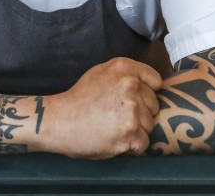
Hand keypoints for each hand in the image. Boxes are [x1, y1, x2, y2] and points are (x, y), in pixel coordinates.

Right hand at [41, 57, 161, 158]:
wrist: (59, 121)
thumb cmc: (79, 99)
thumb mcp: (101, 73)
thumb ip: (126, 75)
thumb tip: (153, 85)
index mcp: (124, 68)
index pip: (155, 80)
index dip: (146, 92)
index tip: (134, 100)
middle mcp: (131, 86)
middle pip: (154, 104)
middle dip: (141, 112)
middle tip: (117, 116)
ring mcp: (132, 110)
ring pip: (150, 125)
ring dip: (136, 130)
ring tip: (114, 128)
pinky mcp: (130, 133)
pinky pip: (144, 143)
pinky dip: (132, 146)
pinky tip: (115, 139)